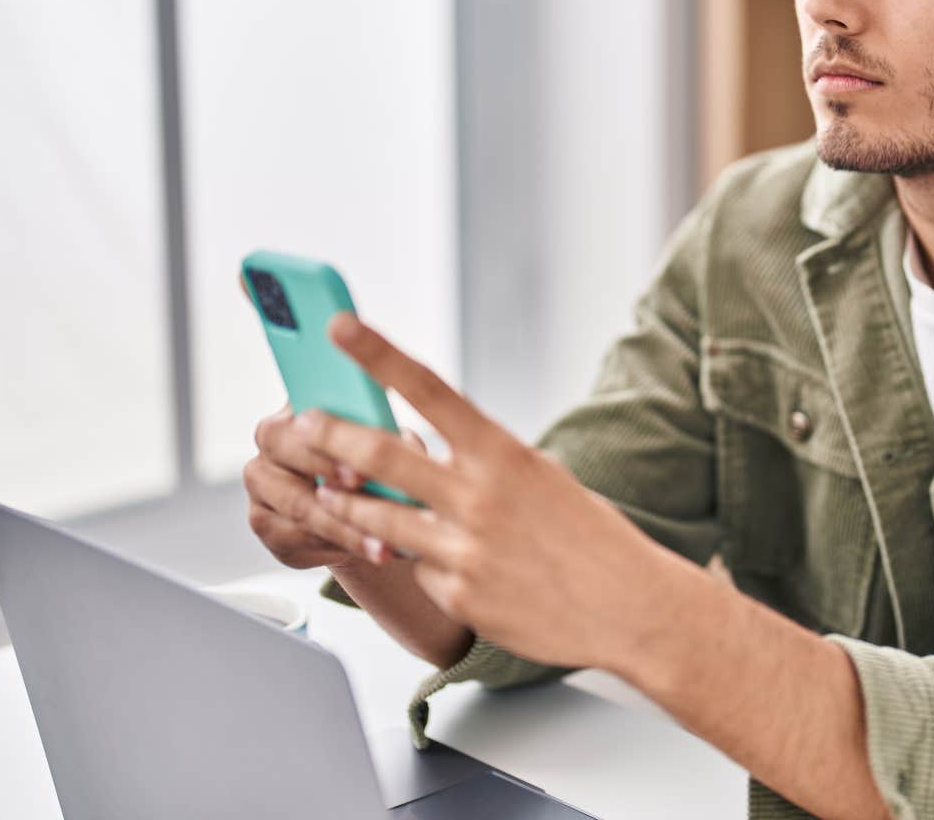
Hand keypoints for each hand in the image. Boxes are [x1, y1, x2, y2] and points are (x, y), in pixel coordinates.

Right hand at [243, 402, 427, 569]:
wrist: (360, 507)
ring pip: (298, 509)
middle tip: (376, 513)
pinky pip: (295, 539)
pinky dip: (335, 548)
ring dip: (344, 531)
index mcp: (298, 411)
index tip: (360, 471)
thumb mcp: (394, 447)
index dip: (329, 445)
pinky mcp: (263, 523)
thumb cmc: (376, 465)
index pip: (303, 421)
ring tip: (385, 547)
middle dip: (334, 490)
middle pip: (287, 461)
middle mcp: (269, 444)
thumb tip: (404, 450)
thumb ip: (393, 441)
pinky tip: (366, 554)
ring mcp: (260, 486)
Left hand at [282, 312, 690, 674]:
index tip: (340, 326)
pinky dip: (423, 563)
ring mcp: (464, 548)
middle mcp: (478, 496)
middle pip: (379, 455)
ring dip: (346, 502)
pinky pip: (418, 569)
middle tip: (302, 422)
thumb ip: (487, 463)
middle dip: (330, 435)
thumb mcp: (544, 479)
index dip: (377, 354)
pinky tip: (455, 566)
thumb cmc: (593, 539)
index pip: (429, 389)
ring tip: (331, 492)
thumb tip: (438, 450)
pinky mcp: (459, 595)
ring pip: (377, 517)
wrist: (631, 608)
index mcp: (503, 453)